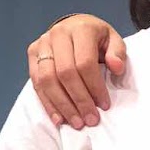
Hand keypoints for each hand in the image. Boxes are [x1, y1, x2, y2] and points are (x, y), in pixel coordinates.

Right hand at [28, 14, 127, 129]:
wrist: (73, 26)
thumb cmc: (96, 38)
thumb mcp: (113, 40)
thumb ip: (117, 53)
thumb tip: (117, 67)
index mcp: (81, 29)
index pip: (85, 63)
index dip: (94, 87)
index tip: (104, 105)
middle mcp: (58, 34)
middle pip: (65, 73)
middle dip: (79, 100)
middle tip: (90, 120)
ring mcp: (42, 44)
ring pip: (47, 80)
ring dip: (62, 105)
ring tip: (76, 123)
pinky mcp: (32, 53)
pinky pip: (36, 82)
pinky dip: (47, 103)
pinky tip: (59, 118)